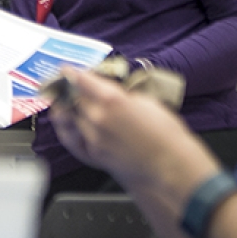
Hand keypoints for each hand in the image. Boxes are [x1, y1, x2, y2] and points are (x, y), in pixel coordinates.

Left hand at [51, 67, 215, 192]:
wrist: (171, 168)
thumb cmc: (167, 135)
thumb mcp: (147, 102)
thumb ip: (123, 95)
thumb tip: (113, 92)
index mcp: (112, 100)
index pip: (82, 80)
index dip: (73, 73)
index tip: (67, 69)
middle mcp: (97, 118)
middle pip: (73, 97)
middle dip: (73, 91)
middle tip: (76, 87)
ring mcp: (92, 138)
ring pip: (69, 117)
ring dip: (70, 108)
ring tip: (70, 102)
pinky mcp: (92, 155)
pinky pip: (70, 138)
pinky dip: (66, 128)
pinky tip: (66, 122)